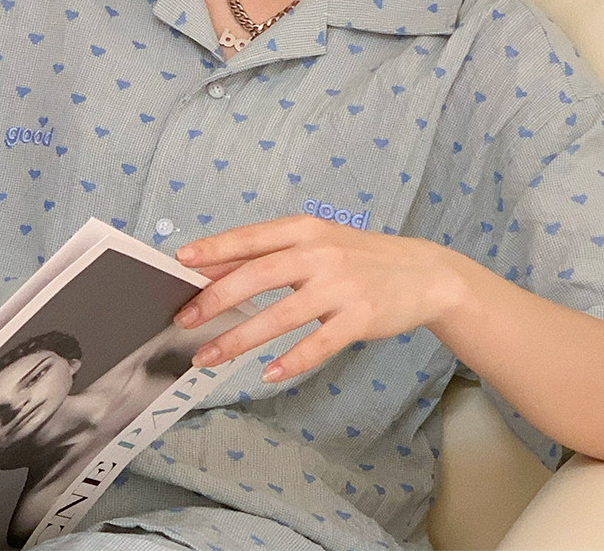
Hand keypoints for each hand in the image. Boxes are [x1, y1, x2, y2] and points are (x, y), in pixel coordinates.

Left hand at [174, 213, 450, 381]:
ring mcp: (341, 287)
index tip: (181, 261)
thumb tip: (214, 267)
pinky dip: (292, 360)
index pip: (251, 238)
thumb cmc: (358, 257)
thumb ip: (270, 253)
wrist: (423, 273)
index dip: (215, 248)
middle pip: (259, 275)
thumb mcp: (316, 242)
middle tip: (185, 318)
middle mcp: (320, 254)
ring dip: (239, 338)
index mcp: (305, 229)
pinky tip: (268, 373)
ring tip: (208, 355)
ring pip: (281, 315)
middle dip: (216, 297)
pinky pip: (318, 343)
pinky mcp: (359, 318)